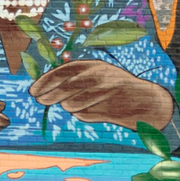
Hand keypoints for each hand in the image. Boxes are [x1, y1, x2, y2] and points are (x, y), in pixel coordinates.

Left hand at [29, 59, 175, 130]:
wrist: (146, 101)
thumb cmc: (114, 87)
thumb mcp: (96, 75)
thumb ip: (74, 78)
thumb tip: (43, 87)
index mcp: (93, 65)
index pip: (63, 72)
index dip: (45, 81)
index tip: (33, 90)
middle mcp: (98, 77)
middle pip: (64, 88)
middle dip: (49, 96)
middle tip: (40, 100)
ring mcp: (104, 94)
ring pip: (72, 105)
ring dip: (70, 106)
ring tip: (79, 104)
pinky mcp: (109, 109)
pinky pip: (84, 115)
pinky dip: (84, 115)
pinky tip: (96, 110)